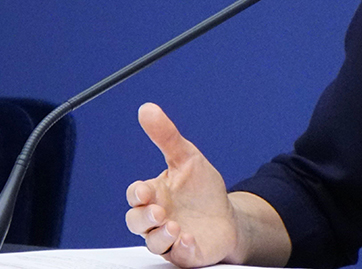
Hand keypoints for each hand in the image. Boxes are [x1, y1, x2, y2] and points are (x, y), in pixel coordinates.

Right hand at [125, 103, 238, 267]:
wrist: (227, 216)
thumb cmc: (201, 189)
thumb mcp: (187, 158)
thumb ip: (166, 136)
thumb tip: (147, 108)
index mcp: (155, 195)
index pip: (134, 196)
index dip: (136, 194)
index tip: (145, 190)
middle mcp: (157, 218)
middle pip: (135, 222)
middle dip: (143, 218)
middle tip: (158, 212)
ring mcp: (170, 238)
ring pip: (153, 243)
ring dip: (160, 236)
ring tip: (175, 227)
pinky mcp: (187, 253)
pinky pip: (178, 256)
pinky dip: (182, 249)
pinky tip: (190, 239)